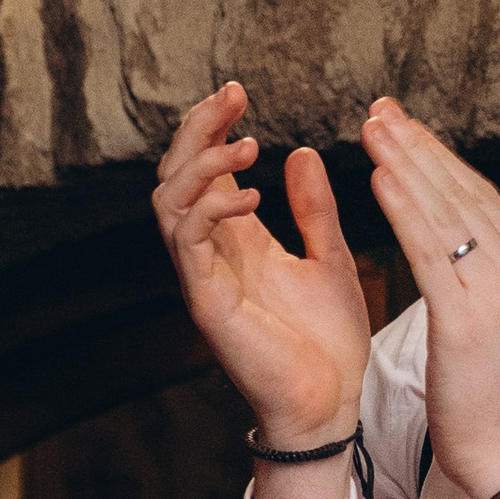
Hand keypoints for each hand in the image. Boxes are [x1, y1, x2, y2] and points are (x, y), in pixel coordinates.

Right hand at [152, 84, 372, 446]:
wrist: (331, 406)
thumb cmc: (329, 344)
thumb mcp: (330, 258)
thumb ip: (314, 209)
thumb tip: (301, 153)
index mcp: (237, 241)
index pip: (205, 171)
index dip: (212, 127)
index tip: (239, 92)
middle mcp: (210, 255)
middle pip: (174, 175)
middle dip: (196, 129)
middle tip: (232, 97)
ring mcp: (203, 278)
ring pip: (168, 202)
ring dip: (200, 163)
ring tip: (245, 142)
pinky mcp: (207, 303)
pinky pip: (187, 242)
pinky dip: (211, 208)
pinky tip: (251, 195)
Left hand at [360, 99, 499, 498]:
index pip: (480, 199)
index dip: (440, 160)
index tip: (405, 129)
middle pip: (462, 193)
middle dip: (418, 147)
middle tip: (380, 111)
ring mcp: (496, 293)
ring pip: (445, 212)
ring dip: (405, 163)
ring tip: (372, 129)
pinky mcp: (465, 320)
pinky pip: (429, 252)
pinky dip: (403, 209)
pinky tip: (377, 180)